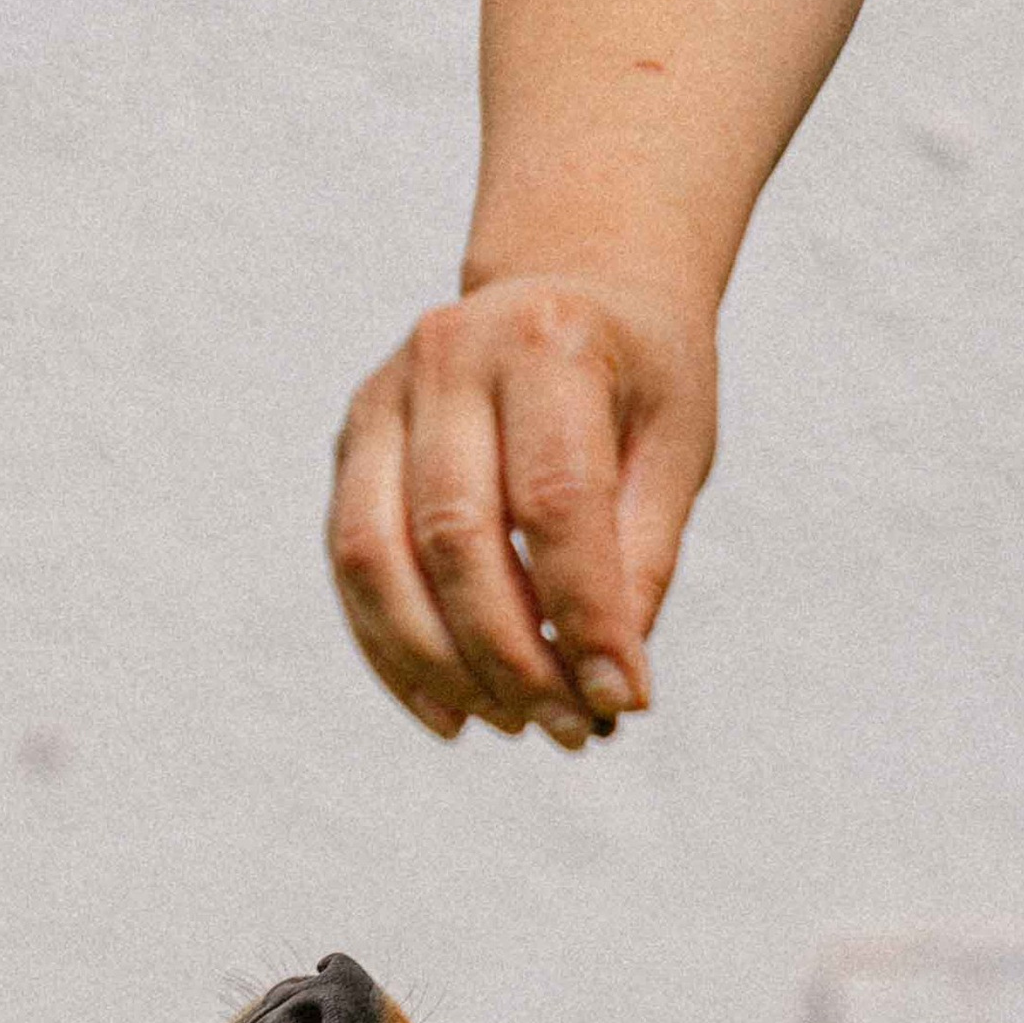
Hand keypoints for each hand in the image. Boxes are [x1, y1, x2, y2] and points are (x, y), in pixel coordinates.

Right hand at [327, 273, 717, 747]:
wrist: (566, 293)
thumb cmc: (634, 383)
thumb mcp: (673, 451)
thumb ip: (642, 560)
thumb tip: (606, 688)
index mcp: (547, 341)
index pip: (554, 503)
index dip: (584, 617)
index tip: (620, 701)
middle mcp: (450, 355)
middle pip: (456, 539)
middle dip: (512, 658)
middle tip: (567, 729)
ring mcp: (385, 397)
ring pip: (381, 562)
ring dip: (445, 669)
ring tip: (514, 723)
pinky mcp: (350, 446)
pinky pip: (352, 571)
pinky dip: (397, 658)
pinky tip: (454, 712)